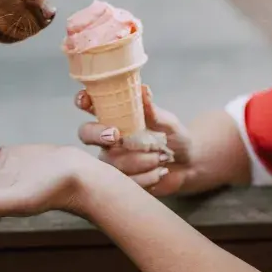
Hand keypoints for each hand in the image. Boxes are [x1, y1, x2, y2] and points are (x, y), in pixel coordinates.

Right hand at [76, 85, 193, 196]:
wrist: (188, 165)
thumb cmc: (174, 138)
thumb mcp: (168, 123)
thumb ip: (154, 111)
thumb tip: (144, 90)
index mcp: (117, 117)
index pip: (91, 105)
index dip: (83, 101)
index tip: (85, 101)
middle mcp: (108, 138)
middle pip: (86, 134)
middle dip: (98, 134)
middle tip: (117, 136)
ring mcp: (111, 160)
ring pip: (111, 161)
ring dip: (140, 160)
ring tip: (161, 157)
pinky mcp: (119, 181)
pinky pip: (124, 181)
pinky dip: (146, 177)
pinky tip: (159, 172)